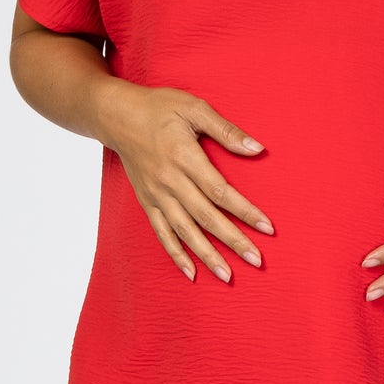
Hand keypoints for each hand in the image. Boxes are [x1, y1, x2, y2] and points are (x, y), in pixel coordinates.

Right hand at [102, 83, 272, 281]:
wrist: (116, 116)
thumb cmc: (159, 108)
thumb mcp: (194, 108)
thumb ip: (226, 130)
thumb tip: (257, 148)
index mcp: (184, 157)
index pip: (220, 192)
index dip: (245, 211)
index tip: (267, 228)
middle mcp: (170, 181)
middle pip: (206, 218)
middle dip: (233, 241)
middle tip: (256, 260)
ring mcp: (157, 195)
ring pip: (185, 232)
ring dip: (207, 255)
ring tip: (227, 276)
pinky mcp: (147, 202)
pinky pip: (162, 234)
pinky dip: (176, 254)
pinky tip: (192, 273)